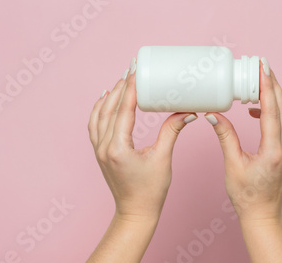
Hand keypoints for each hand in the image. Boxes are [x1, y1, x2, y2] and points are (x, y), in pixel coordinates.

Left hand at [87, 61, 197, 221]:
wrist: (135, 212)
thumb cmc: (150, 191)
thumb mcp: (163, 158)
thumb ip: (171, 131)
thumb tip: (186, 112)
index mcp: (119, 147)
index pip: (124, 109)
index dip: (131, 88)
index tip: (137, 70)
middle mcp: (104, 146)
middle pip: (110, 108)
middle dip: (121, 86)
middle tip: (132, 68)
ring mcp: (99, 149)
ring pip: (99, 115)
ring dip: (110, 96)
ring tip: (122, 80)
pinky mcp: (101, 152)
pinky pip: (95, 125)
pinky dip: (99, 109)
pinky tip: (105, 99)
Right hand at [205, 57, 281, 222]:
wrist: (263, 215)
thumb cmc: (246, 195)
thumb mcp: (232, 165)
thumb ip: (225, 136)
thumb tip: (214, 114)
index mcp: (273, 150)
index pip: (273, 110)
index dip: (267, 86)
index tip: (262, 68)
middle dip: (274, 84)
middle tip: (262, 67)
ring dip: (277, 96)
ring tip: (261, 84)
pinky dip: (277, 110)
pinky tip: (259, 112)